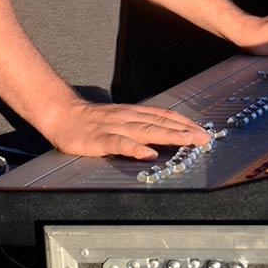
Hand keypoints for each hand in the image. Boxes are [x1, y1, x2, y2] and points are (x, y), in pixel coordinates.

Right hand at [44, 99, 210, 160]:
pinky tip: (147, 154)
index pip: (165, 116)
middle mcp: (128, 117)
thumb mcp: (119, 119)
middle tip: (205, 138)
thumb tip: (160, 133)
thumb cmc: (90, 121)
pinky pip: (120, 143)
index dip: (185, 123)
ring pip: (146, 130)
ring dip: (169, 136)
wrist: (62, 114)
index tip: (203, 131)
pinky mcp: (100, 139)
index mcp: (134, 113)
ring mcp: (115, 127)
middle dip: (185, 131)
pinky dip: (135, 148)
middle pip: (161, 123)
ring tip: (187, 141)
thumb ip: (138, 125)